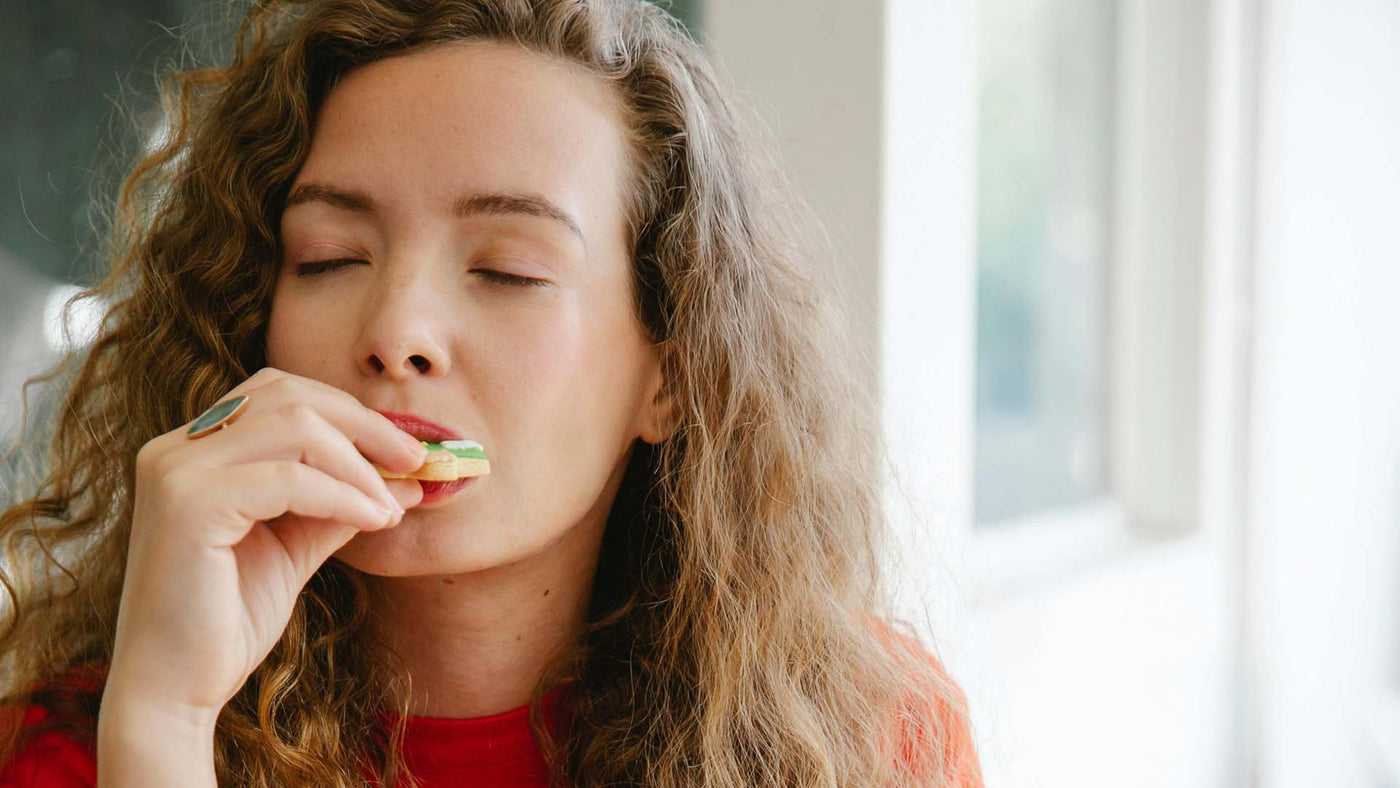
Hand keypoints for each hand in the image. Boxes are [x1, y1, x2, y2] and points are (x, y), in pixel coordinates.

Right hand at [104, 367, 426, 716]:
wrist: (173, 689)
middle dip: (364, 424)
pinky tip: (373, 521)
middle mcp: (175, 448)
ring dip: (359, 463)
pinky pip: (289, 478)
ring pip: (294, 425)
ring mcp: (175, 471)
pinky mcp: (188, 504)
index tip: (405, 451)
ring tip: (392, 504)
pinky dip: (343, 495)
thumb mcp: (296, 545)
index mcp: (193, 449)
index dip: (349, 414)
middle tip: (415, 460)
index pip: (280, 393)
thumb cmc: (229, 619)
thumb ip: (340, 502)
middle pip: (289, 394)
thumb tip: (406, 476)